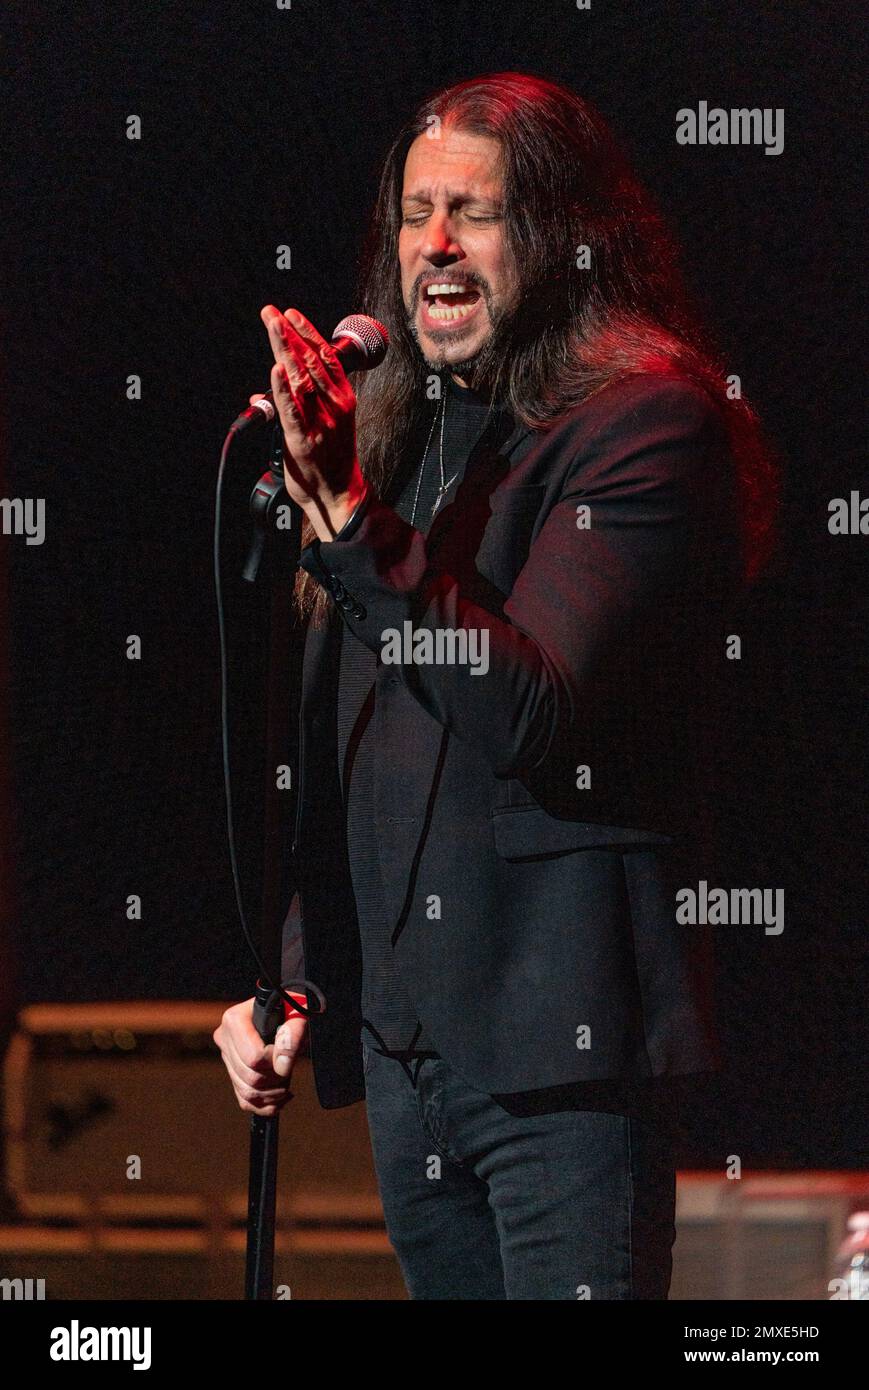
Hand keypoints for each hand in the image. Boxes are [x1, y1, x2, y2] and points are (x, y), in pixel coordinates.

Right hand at [213, 997, 306, 1116]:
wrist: (285, 1008)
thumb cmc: (291, 1006)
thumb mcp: (297, 1012)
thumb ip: (293, 1034)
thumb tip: (282, 1066)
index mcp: (234, 1020)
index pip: (253, 1058)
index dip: (276, 1062)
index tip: (289, 1052)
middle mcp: (224, 1038)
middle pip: (250, 1077)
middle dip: (276, 1079)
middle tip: (290, 1068)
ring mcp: (226, 1057)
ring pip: (247, 1092)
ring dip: (273, 1093)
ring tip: (287, 1081)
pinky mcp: (233, 1071)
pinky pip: (244, 1100)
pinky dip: (265, 1105)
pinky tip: (282, 1097)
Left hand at [256, 304, 366, 539]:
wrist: (338, 497)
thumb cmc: (331, 462)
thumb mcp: (323, 425)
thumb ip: (297, 404)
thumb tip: (264, 391)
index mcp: (342, 399)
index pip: (324, 357)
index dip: (306, 332)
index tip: (289, 314)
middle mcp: (333, 406)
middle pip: (310, 361)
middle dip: (289, 333)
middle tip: (271, 312)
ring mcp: (319, 422)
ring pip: (301, 379)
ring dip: (285, 349)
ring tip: (273, 325)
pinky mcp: (302, 440)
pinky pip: (292, 409)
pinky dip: (282, 388)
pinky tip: (276, 368)